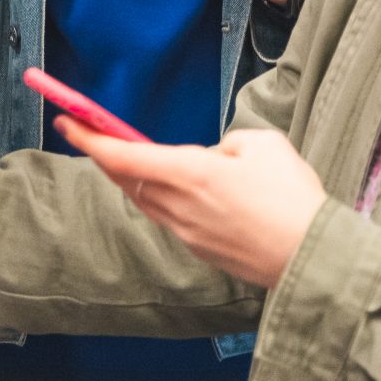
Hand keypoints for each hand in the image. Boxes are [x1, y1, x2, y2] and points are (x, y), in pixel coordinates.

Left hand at [54, 119, 325, 286]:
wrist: (313, 259)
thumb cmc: (293, 198)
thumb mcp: (264, 145)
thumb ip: (228, 144)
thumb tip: (212, 157)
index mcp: (190, 173)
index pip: (123, 154)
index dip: (90, 138)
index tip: (67, 122)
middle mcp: (179, 206)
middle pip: (125, 178)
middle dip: (103, 153)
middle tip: (88, 133)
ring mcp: (187, 232)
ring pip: (145, 199)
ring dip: (131, 176)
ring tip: (130, 156)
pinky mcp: (201, 250)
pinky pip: (169, 217)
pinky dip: (162, 198)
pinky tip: (178, 189)